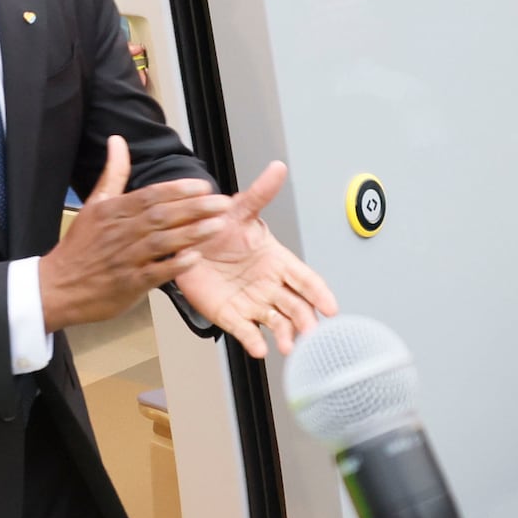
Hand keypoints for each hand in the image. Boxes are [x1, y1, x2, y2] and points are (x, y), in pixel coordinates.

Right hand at [40, 138, 238, 329]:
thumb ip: (112, 173)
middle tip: (221, 203)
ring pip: (162, 242)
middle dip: (194, 209)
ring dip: (191, 233)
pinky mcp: (128, 284)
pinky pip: (155, 272)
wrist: (56, 287)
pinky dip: (174, 264)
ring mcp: (125, 259)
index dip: (177, 190)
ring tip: (217, 225)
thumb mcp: (93, 204)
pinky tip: (194, 257)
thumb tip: (117, 140)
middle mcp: (120, 232)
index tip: (203, 186)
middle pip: (161, 216)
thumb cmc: (79, 246)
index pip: (149, 196)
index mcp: (113, 211)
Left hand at [167, 162, 337, 359]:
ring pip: (276, 323)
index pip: (305, 279)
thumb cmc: (218, 227)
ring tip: (288, 346)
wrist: (185, 242)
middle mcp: (269, 285)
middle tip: (313, 334)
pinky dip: (254, 342)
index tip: (332, 308)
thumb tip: (278, 168)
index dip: (319, 293)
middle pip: (296, 306)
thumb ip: (260, 193)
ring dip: (286, 336)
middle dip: (307, 321)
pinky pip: (246, 331)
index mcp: (277, 261)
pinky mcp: (231, 315)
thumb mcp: (239, 209)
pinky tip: (260, 349)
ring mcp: (252, 302)